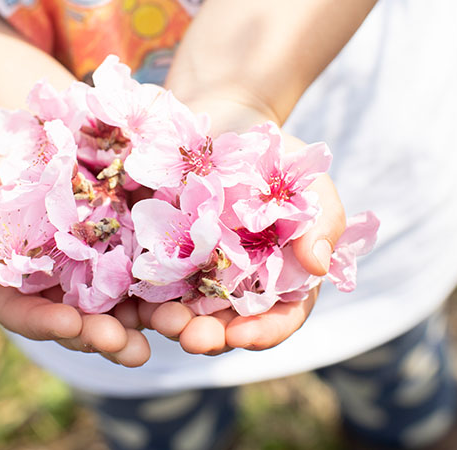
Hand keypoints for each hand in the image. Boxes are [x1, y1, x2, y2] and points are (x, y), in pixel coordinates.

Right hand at [0, 153, 150, 366]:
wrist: (48, 142)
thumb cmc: (1, 171)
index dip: (45, 323)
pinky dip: (169, 293)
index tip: (68, 325)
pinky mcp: (133, 257)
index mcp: (17, 288)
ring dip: (143, 327)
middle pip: (79, 326)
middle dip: (102, 338)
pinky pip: (152, 279)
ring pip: (120, 312)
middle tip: (126, 347)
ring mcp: (98, 278)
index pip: (26, 315)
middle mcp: (60, 293)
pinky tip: (189, 301)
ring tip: (168, 334)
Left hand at [136, 94, 346, 354]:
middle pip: (225, 326)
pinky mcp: (159, 252)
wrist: (227, 118)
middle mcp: (235, 286)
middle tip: (192, 337)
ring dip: (172, 322)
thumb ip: (323, 223)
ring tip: (161, 318)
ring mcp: (195, 272)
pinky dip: (142, 292)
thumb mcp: (309, 183)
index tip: (242, 336)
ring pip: (183, 311)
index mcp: (279, 279)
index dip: (264, 333)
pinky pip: (149, 280)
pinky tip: (133, 295)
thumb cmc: (277, 157)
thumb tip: (317, 265)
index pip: (278, 319)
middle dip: (209, 336)